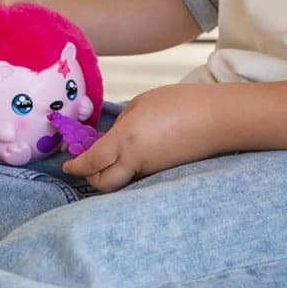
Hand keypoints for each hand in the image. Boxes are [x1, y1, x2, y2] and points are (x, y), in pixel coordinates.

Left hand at [62, 83, 224, 191]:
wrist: (218, 119)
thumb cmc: (180, 103)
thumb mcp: (141, 104)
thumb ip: (121, 124)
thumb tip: (113, 139)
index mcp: (125, 140)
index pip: (91, 162)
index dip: (76, 166)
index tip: (68, 165)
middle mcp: (136, 161)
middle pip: (103, 184)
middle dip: (91, 178)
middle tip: (86, 165)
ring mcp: (152, 171)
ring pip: (122, 180)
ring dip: (111, 172)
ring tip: (110, 154)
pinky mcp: (165, 172)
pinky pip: (139, 175)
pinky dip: (130, 168)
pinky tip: (135, 152)